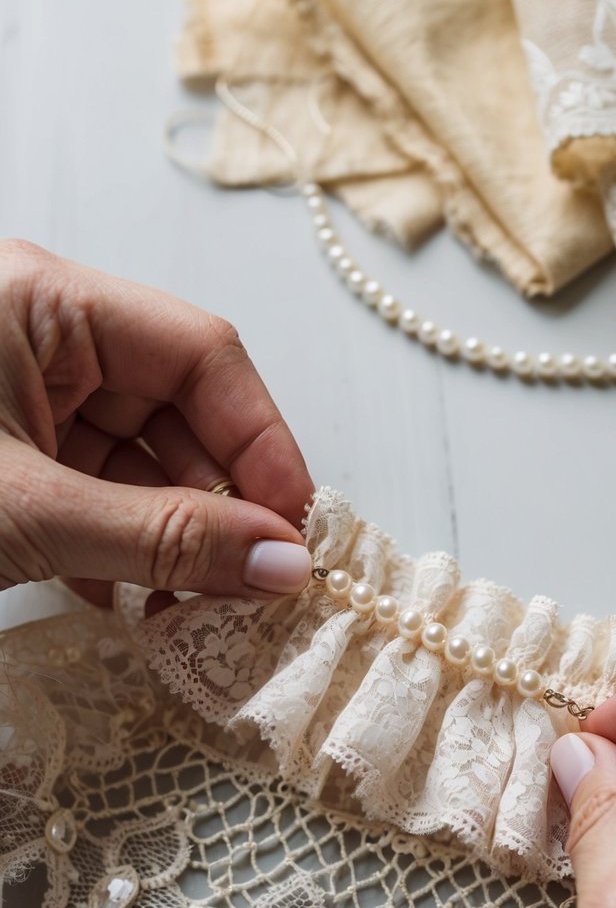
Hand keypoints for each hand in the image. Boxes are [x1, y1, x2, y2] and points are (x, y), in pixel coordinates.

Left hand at [0, 240, 314, 606]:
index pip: (200, 354)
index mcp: (46, 303)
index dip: (261, 441)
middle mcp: (43, 339)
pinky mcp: (9, 458)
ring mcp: (23, 399)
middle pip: (178, 412)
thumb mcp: (31, 510)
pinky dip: (122, 549)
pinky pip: (94, 495)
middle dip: (221, 502)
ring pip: (139, 463)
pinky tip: (137, 599)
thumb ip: (163, 536)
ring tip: (201, 605)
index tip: (296, 524)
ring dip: (176, 538)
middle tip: (259, 579)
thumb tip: (282, 565)